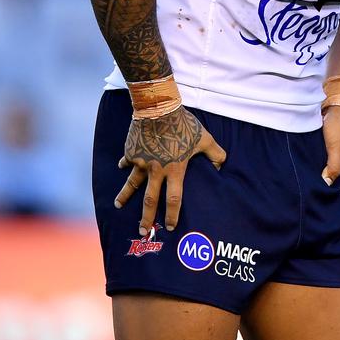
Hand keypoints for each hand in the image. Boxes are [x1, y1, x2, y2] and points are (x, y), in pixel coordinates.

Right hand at [115, 106, 225, 235]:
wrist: (158, 107)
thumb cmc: (183, 124)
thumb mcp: (204, 138)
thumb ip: (215, 154)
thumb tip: (222, 166)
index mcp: (175, 170)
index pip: (174, 199)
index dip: (173, 214)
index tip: (171, 226)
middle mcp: (156, 170)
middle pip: (150, 200)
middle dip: (146, 218)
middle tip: (143, 232)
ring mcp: (141, 161)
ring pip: (131, 184)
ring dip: (125, 196)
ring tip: (118, 205)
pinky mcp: (131, 151)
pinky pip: (127, 161)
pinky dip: (124, 165)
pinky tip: (121, 167)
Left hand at [321, 106, 339, 228]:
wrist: (334, 110)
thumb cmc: (337, 127)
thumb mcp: (335, 146)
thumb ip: (331, 165)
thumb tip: (326, 184)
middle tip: (337, 232)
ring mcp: (339, 167)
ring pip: (339, 192)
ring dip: (334, 205)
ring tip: (322, 219)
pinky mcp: (329, 161)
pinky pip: (329, 181)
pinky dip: (324, 191)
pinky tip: (312, 196)